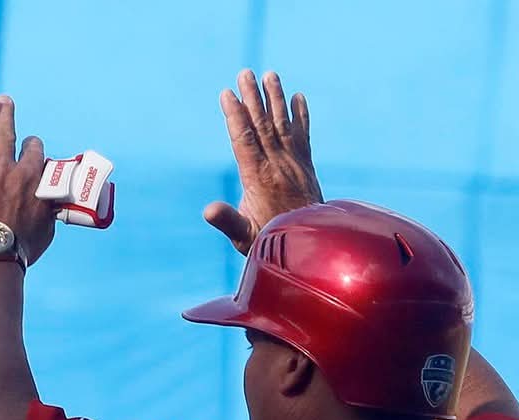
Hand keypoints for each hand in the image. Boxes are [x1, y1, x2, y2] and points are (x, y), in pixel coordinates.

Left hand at [0, 89, 58, 267]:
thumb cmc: (21, 247)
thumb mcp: (47, 227)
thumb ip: (49, 209)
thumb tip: (56, 205)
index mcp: (29, 176)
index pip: (32, 151)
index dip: (31, 146)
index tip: (29, 145)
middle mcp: (5, 166)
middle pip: (5, 133)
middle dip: (4, 114)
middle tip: (3, 99)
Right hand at [202, 69, 322, 254]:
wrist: (309, 248)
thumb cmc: (269, 242)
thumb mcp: (243, 237)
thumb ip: (227, 221)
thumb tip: (208, 210)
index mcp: (259, 178)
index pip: (245, 140)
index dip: (235, 116)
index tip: (227, 94)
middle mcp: (278, 165)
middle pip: (263, 124)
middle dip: (253, 98)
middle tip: (245, 73)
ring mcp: (294, 164)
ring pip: (283, 124)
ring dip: (275, 98)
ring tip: (270, 75)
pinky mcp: (306, 167)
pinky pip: (303, 136)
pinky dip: (301, 116)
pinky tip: (298, 98)